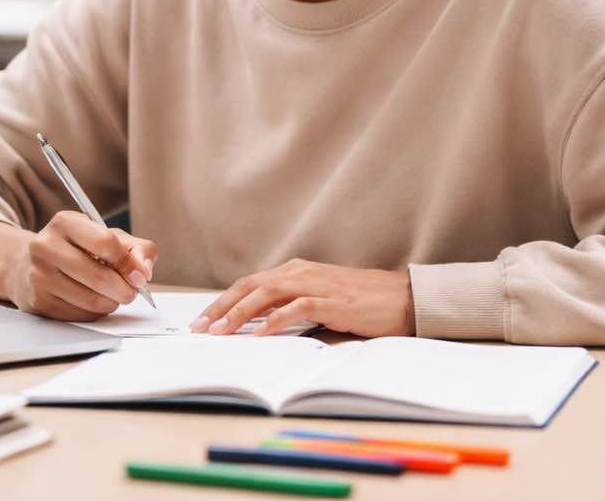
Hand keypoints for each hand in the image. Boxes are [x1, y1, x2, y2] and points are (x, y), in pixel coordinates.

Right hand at [0, 215, 157, 321]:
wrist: (26, 265)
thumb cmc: (74, 249)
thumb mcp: (104, 236)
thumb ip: (134, 248)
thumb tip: (145, 270)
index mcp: (65, 222)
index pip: (105, 242)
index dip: (129, 263)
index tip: (140, 276)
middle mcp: (45, 245)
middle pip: (100, 276)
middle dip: (125, 289)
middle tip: (131, 292)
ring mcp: (38, 274)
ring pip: (91, 300)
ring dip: (111, 303)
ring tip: (112, 296)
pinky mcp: (37, 300)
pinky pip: (79, 315)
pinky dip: (94, 312)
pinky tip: (90, 302)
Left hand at [190, 259, 415, 337]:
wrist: (404, 297)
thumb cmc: (363, 302)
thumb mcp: (321, 301)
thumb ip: (293, 310)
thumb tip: (260, 330)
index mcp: (296, 271)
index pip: (250, 284)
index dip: (223, 302)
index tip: (202, 321)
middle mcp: (301, 272)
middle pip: (250, 286)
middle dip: (220, 307)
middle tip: (199, 328)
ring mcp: (317, 284)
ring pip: (267, 294)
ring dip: (239, 313)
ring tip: (220, 332)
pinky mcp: (333, 300)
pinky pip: (297, 308)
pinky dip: (275, 320)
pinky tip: (260, 334)